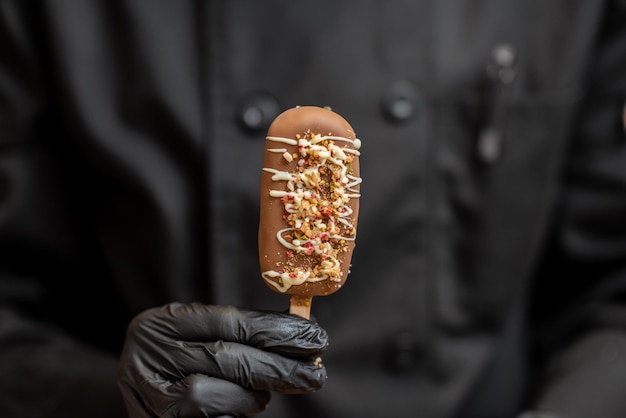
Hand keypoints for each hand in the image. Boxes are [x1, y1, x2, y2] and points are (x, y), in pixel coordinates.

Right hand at [117, 303, 327, 416]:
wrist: (134, 389)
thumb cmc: (177, 358)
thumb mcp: (194, 335)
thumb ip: (236, 334)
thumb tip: (301, 336)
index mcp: (160, 323)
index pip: (229, 322)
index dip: (277, 330)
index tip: (314, 337)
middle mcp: (146, 357)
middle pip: (225, 358)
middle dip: (278, 366)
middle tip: (315, 374)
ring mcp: (146, 395)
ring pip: (209, 394)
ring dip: (249, 396)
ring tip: (262, 395)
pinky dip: (232, 416)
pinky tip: (240, 411)